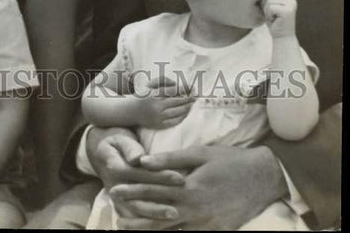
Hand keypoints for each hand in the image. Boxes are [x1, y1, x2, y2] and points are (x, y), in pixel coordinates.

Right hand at [87, 127, 184, 223]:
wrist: (101, 153)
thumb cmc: (116, 143)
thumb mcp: (120, 140)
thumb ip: (129, 148)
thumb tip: (138, 158)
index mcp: (115, 168)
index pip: (139, 174)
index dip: (160, 176)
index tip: (180, 178)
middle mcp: (115, 186)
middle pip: (137, 199)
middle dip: (158, 204)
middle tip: (178, 207)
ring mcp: (117, 197)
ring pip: (135, 211)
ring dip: (154, 215)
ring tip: (175, 216)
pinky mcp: (121, 204)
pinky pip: (134, 217)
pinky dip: (148, 221)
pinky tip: (164, 223)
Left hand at [110, 144, 286, 229]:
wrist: (264, 177)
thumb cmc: (230, 160)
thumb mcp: (200, 153)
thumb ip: (170, 159)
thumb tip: (142, 161)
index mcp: (189, 189)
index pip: (153, 191)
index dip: (132, 191)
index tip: (114, 190)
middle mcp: (195, 211)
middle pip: (158, 216)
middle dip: (136, 216)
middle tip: (116, 216)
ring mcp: (206, 225)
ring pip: (172, 231)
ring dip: (150, 229)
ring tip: (130, 228)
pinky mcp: (216, 231)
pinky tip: (161, 232)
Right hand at [133, 76, 194, 128]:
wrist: (130, 111)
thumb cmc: (143, 94)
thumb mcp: (150, 84)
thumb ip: (164, 80)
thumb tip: (178, 84)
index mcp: (154, 94)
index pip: (173, 91)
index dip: (185, 89)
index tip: (193, 87)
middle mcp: (156, 106)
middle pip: (178, 101)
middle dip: (189, 98)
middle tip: (197, 95)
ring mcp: (158, 117)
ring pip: (178, 112)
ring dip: (188, 107)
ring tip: (193, 103)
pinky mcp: (159, 125)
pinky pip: (174, 121)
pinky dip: (182, 117)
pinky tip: (187, 112)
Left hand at [261, 0, 296, 37]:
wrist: (283, 38)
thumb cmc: (274, 23)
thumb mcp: (271, 8)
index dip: (266, 4)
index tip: (273, 13)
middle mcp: (291, 0)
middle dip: (266, 7)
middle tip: (273, 17)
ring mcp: (290, 5)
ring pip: (269, 1)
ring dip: (267, 12)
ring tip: (274, 18)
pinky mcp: (287, 11)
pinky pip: (270, 8)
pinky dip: (269, 15)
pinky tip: (275, 21)